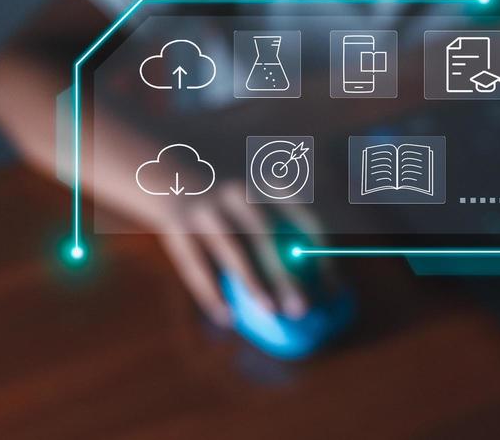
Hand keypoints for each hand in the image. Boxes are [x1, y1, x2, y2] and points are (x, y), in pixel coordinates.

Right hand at [156, 180, 323, 326]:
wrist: (168, 180)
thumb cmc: (227, 207)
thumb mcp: (258, 205)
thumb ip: (284, 235)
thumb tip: (321, 288)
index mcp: (263, 187)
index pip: (302, 216)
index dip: (319, 253)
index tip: (331, 289)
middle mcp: (235, 192)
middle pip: (265, 233)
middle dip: (285, 272)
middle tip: (303, 309)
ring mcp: (204, 208)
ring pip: (230, 248)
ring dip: (252, 281)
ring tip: (270, 311)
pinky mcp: (176, 226)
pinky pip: (194, 264)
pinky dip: (211, 293)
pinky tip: (226, 319)